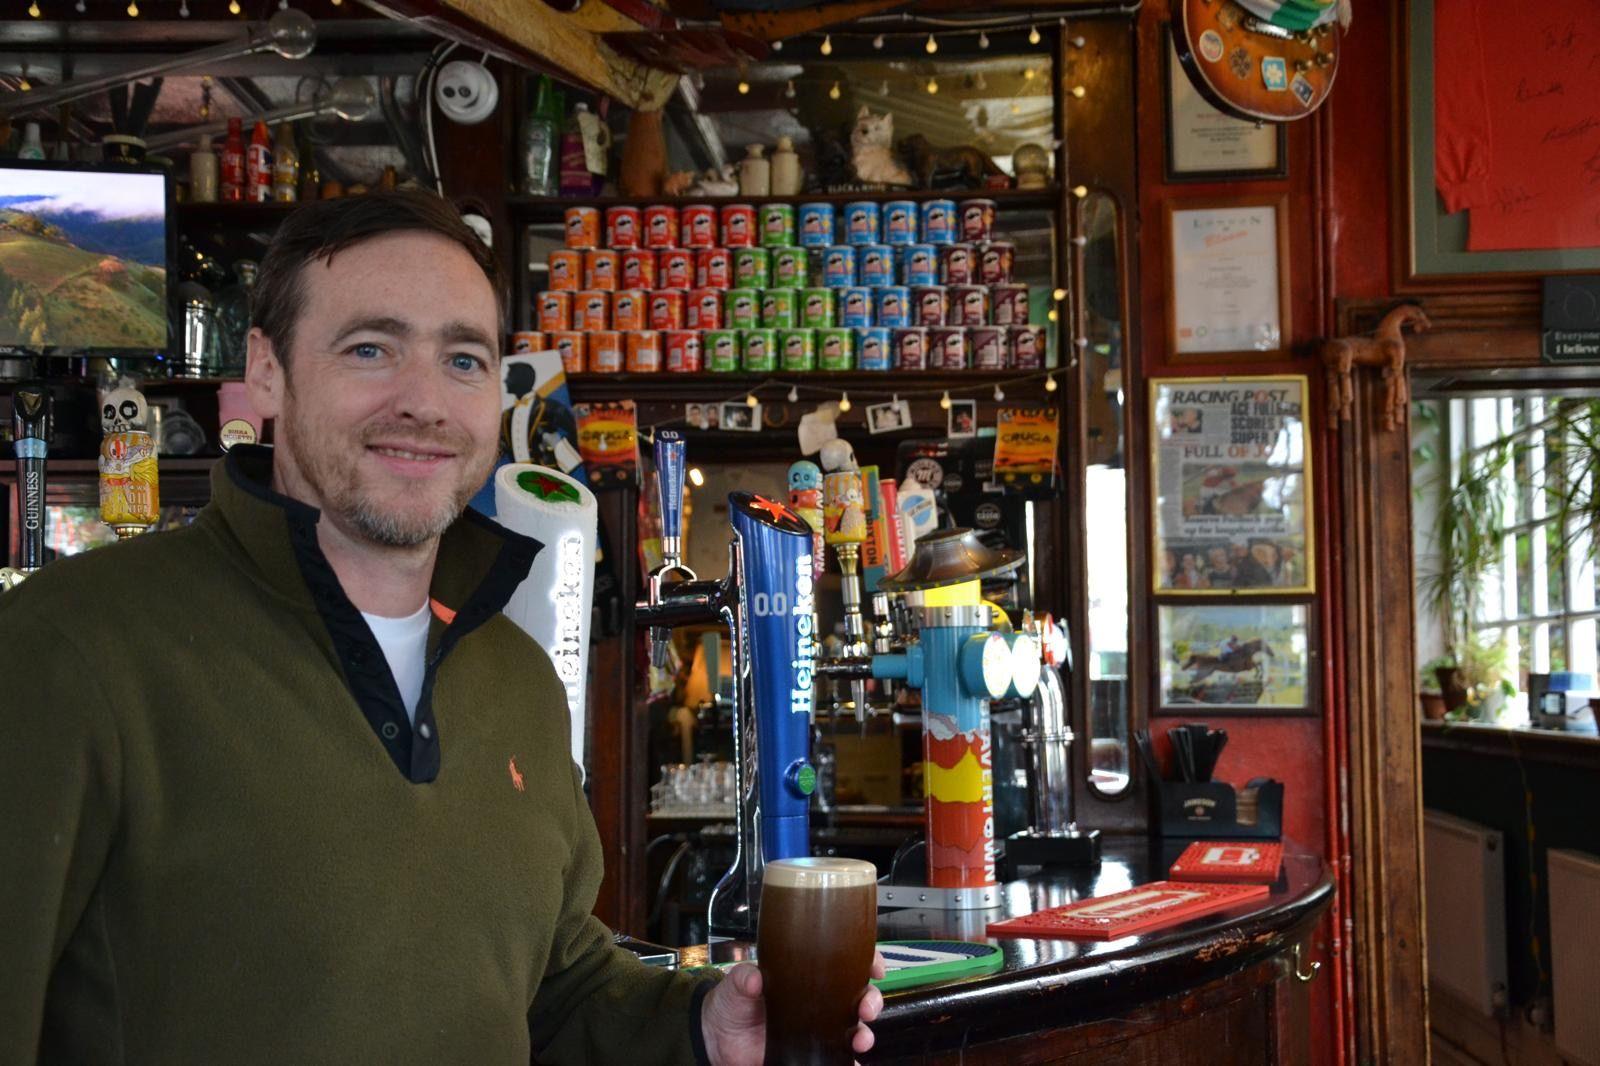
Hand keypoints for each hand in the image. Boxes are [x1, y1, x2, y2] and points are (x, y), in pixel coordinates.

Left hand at [700, 950, 886, 1064]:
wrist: (718, 1040)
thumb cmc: (730, 1004)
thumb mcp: (735, 985)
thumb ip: (743, 979)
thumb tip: (755, 978)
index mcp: (805, 974)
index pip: (844, 962)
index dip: (866, 961)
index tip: (875, 967)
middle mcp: (819, 1000)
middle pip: (858, 995)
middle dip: (871, 1000)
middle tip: (866, 1008)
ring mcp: (818, 1027)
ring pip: (855, 1028)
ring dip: (864, 1034)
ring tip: (860, 1041)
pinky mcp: (811, 1052)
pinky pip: (839, 1059)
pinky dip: (850, 1062)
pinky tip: (852, 1063)